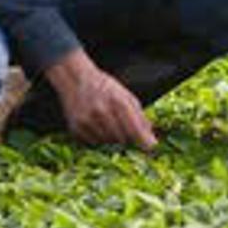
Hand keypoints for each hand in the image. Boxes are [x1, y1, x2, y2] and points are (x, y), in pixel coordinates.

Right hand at [44, 50, 158, 149]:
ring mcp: (87, 121)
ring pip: (108, 143)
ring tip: (108, 122)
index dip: (144, 141)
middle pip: (122, 139)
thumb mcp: (127, 97)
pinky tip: (96, 125)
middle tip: (123, 127)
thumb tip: (152, 143)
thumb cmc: (105, 87)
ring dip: (112, 138)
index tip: (151, 148)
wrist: (76, 79)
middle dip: (127, 137)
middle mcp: (102, 112)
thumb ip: (140, 119)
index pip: (134, 130)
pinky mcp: (76, 128)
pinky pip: (93, 143)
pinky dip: (98, 138)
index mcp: (118, 102)